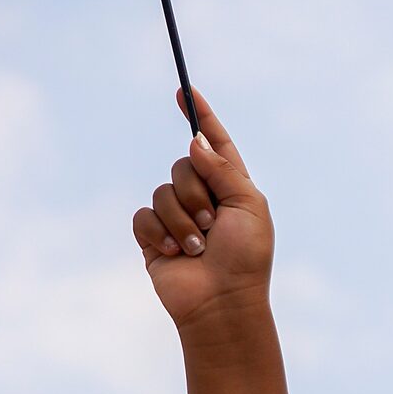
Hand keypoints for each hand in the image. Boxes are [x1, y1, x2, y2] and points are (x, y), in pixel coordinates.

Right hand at [132, 89, 273, 327]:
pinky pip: (144, 215)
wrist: (222, 303)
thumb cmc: (246, 258)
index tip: (185, 90)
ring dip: (182, 221)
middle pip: (183, 165)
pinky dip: (159, 234)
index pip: (215, 144)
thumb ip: (224, 170)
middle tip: (212, 225)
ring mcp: (176, 216)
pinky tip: (174, 254)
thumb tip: (194, 143)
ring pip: (162, 192)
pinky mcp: (153, 237)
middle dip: (196, 193)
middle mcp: (203, 197)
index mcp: (232, 187)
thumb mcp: (249, 206)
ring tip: (198, 249)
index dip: (202, 117)